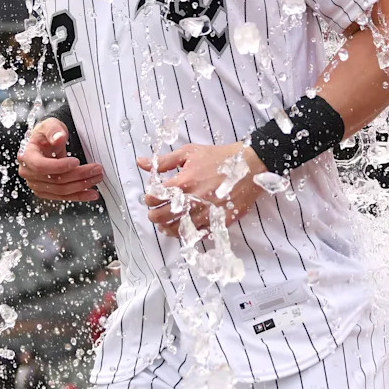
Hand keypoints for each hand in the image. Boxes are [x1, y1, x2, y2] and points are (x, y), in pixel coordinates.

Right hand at [17, 118, 103, 201]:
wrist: (45, 143)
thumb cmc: (46, 134)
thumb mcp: (49, 125)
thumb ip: (54, 130)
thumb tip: (59, 138)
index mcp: (26, 156)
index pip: (41, 166)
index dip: (59, 166)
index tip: (76, 161)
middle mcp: (28, 173)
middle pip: (55, 180)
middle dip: (79, 175)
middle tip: (97, 169)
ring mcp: (37, 185)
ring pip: (61, 190)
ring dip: (82, 186)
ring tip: (98, 178)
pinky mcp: (46, 192)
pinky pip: (63, 197)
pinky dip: (78, 196)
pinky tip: (92, 194)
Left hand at [138, 142, 265, 237]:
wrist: (249, 166)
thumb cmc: (219, 157)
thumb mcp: (189, 153)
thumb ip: (163, 161)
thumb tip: (140, 162)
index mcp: (183, 182)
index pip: (153, 197)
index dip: (149, 197)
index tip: (151, 196)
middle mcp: (191, 201)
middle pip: (161, 217)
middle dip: (153, 215)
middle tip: (154, 211)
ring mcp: (205, 214)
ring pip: (176, 230)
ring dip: (166, 227)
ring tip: (165, 223)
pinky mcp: (217, 222)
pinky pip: (196, 235)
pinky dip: (186, 234)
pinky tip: (183, 229)